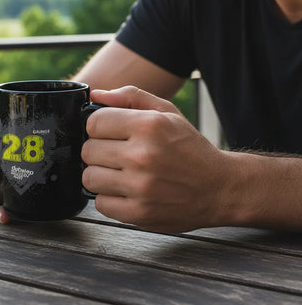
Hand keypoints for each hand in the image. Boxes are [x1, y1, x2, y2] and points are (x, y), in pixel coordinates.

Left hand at [82, 86, 230, 232]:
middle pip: (88, 150)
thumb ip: (131, 97)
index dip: (98, 126)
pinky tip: (125, 190)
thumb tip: (96, 96)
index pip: (93, 123)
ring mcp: (140, 188)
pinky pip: (100, 203)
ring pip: (89, 177)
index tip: (108, 132)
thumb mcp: (167, 112)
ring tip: (119, 172)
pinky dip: (108, 197)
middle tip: (115, 153)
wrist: (220, 188)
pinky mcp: (139, 213)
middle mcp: (143, 156)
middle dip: (98, 150)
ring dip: (100, 174)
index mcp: (149, 126)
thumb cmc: (190, 147)